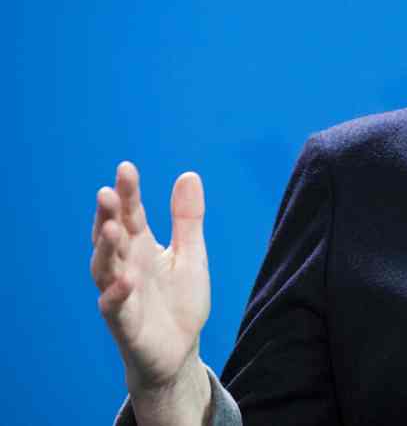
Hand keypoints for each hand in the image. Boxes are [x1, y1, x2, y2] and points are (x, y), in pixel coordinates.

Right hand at [90, 161, 210, 395]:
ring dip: (106, 249)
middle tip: (107, 192)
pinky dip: (117, 293)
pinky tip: (126, 279)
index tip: (125, 168)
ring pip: (105, 268)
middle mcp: (126, 265)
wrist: (181, 348)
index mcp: (141, 246)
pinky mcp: (124, 322)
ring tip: (112, 228)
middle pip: (112, 236)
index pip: (131, 213)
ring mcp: (121, 292)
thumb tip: (189, 174)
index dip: (127, 192)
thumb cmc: (180, 299)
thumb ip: (187, 218)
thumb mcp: (191, 254)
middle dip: (108, 215)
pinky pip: (115, 306)